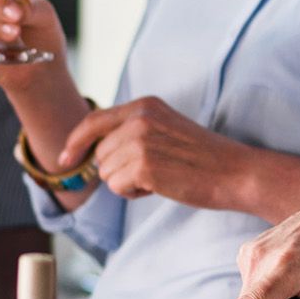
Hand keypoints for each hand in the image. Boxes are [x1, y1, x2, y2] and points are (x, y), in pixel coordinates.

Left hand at [57, 97, 242, 207]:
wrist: (234, 172)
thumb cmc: (203, 157)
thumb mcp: (165, 129)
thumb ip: (132, 131)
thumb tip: (94, 153)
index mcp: (145, 105)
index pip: (93, 121)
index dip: (74, 143)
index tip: (65, 159)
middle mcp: (138, 118)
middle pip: (99, 154)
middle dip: (118, 170)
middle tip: (153, 172)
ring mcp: (140, 141)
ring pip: (106, 173)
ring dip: (127, 182)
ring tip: (160, 177)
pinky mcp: (143, 166)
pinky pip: (118, 187)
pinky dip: (134, 193)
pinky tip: (160, 187)